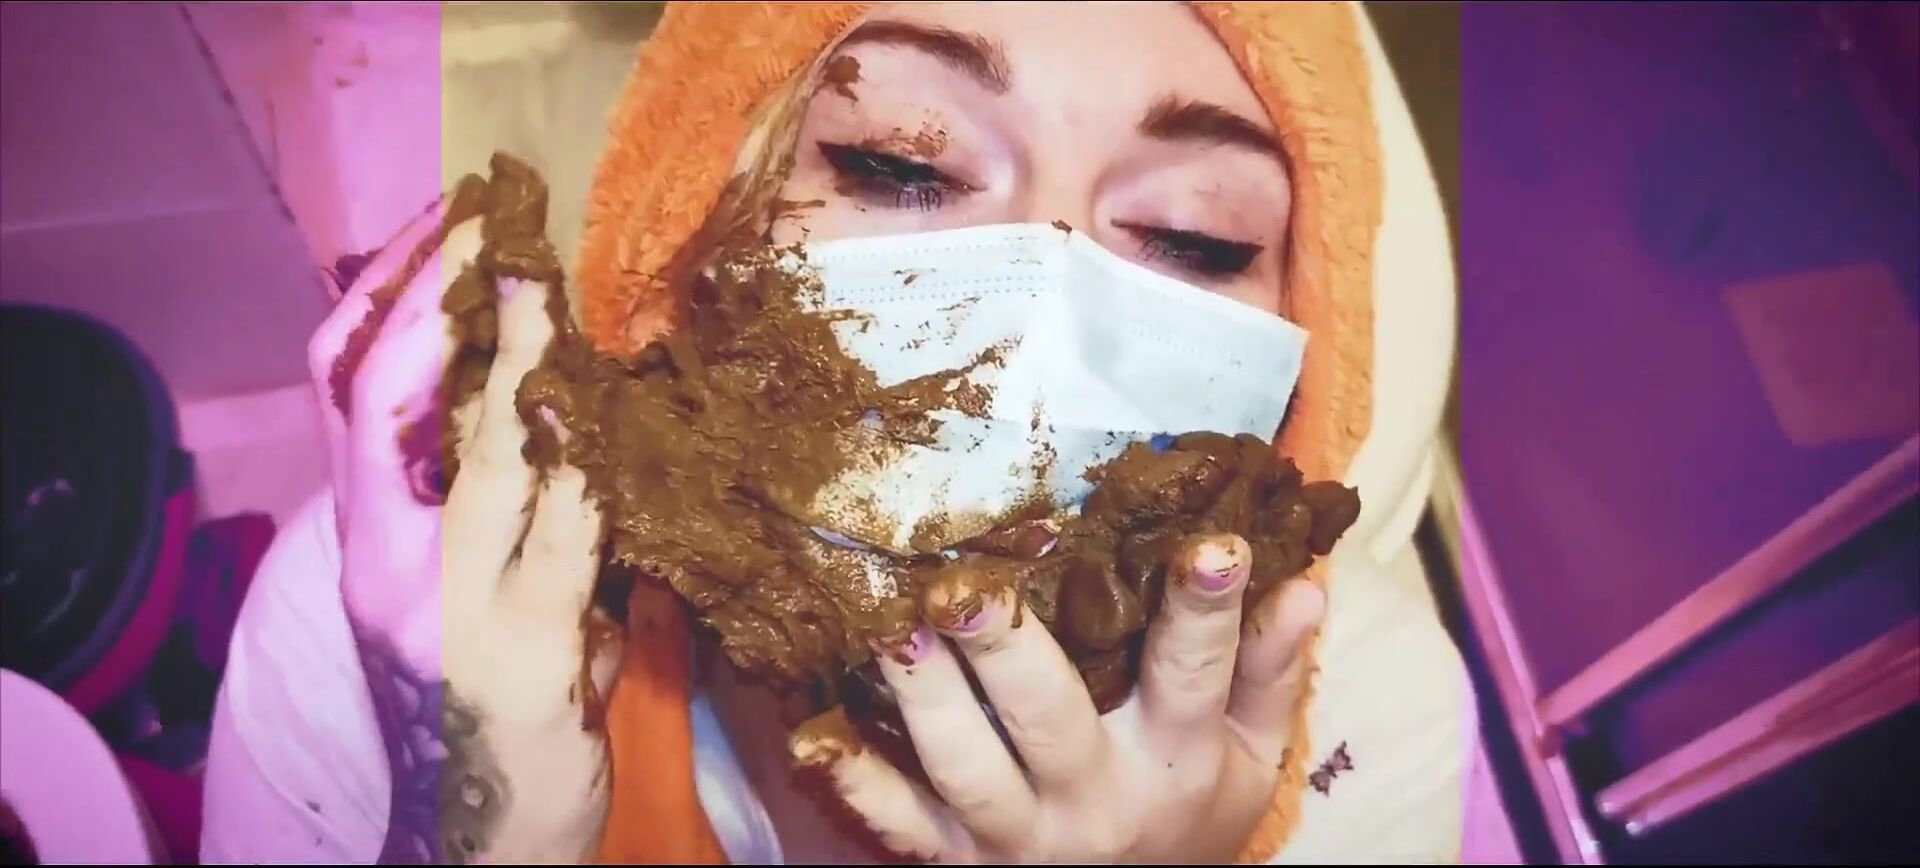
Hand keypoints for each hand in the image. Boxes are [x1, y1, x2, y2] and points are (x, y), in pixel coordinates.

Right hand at [306, 197, 619, 863]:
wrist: (480, 830)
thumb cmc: (484, 698)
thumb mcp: (458, 591)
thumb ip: (486, 503)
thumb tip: (541, 389)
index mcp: (364, 540)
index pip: (339, 391)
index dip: (383, 298)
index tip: (440, 226)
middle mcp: (383, 566)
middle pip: (383, 402)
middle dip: (439, 302)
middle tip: (496, 233)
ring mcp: (448, 607)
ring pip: (487, 456)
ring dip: (527, 367)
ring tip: (550, 298)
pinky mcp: (526, 647)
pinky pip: (568, 532)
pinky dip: (593, 467)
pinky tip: (608, 418)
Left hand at [794, 534, 1325, 863]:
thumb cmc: (1190, 814)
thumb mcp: (1249, 755)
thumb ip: (1269, 670)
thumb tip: (1303, 579)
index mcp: (1173, 759)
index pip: (1194, 675)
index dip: (1203, 610)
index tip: (1205, 545)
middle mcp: (1092, 798)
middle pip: (1048, 719)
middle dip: (1006, 649)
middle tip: (968, 581)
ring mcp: (1015, 834)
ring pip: (962, 764)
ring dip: (923, 696)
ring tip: (893, 628)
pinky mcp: (954, 859)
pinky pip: (897, 825)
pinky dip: (854, 783)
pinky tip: (814, 737)